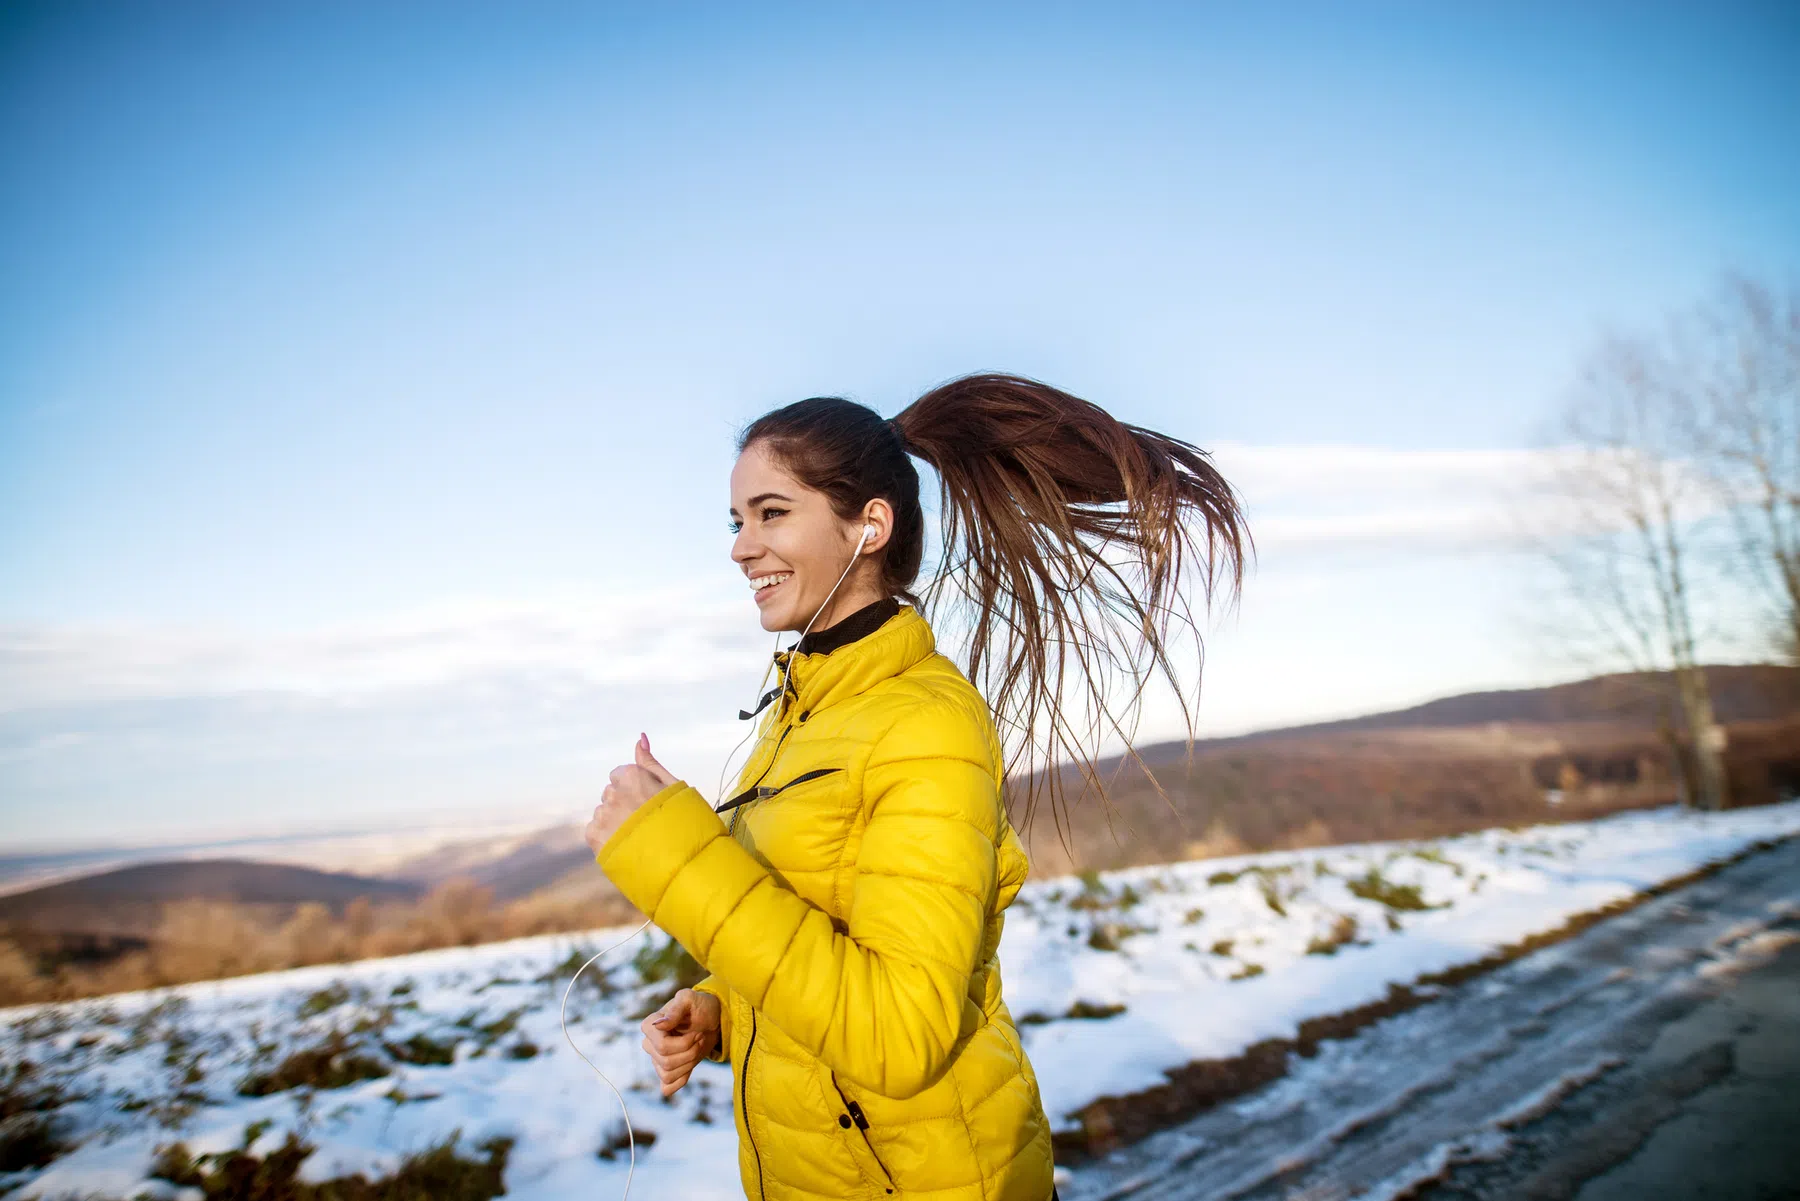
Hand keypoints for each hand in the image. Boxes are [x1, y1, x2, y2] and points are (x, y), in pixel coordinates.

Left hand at [584, 734, 676, 855]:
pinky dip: (607, 837)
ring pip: (603, 813)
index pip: (620, 775)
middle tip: (644, 821)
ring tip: (637, 836)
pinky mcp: (595, 837)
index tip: (649, 804)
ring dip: (614, 822)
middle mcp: (612, 793)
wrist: (680, 860)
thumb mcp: (672, 786)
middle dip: (623, 804)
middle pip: (610, 794)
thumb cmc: (682, 820)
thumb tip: (639, 738)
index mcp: (631, 776)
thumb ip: (650, 763)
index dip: (636, 790)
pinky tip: (626, 844)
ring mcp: (602, 816)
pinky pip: (595, 830)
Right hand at [640, 987, 722, 1096]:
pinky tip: (690, 1067)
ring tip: (697, 1047)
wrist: (712, 1021)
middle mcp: (649, 1043)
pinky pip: (667, 1086)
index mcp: (650, 1025)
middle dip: (690, 1052)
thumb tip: (658, 1025)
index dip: (684, 1043)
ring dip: (689, 1063)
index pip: (662, 1046)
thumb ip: (676, 1010)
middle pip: (666, 1062)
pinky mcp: (665, 1071)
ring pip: (668, 1074)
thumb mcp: (690, 1000)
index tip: (696, 1032)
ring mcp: (656, 1059)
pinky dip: (681, 1079)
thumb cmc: (700, 1006)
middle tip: (700, 1038)